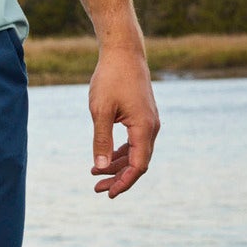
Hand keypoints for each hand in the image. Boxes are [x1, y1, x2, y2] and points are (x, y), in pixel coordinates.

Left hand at [88, 42, 159, 197]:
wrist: (123, 53)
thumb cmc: (110, 79)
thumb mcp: (100, 110)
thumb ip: (101, 140)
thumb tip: (101, 167)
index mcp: (144, 128)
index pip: (138, 166)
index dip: (124, 182)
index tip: (108, 193)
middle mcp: (151, 128)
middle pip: (138, 163)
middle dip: (118, 178)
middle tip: (96, 188)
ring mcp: (149, 122)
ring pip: (136, 153)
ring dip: (118, 166)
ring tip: (94, 174)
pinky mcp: (143, 116)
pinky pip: (134, 142)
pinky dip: (121, 152)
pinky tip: (105, 158)